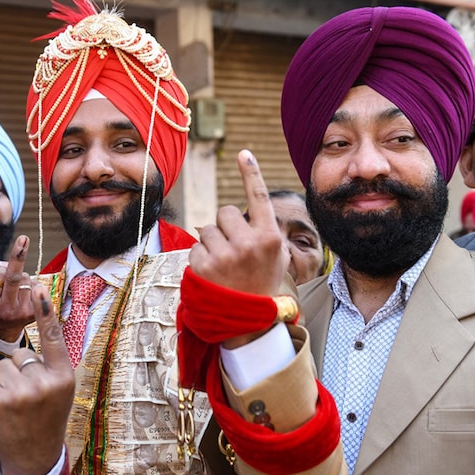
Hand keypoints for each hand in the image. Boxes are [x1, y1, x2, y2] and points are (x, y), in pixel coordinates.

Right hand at [0, 235, 35, 341]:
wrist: (2, 326)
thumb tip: (5, 264)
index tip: (5, 257)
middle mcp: (5, 309)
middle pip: (13, 277)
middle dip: (18, 257)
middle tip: (23, 238)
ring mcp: (22, 312)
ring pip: (26, 279)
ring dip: (21, 277)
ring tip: (15, 289)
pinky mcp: (35, 312)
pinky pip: (37, 286)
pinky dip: (32, 284)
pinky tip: (25, 293)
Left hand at [0, 282, 74, 474]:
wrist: (34, 457)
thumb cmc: (47, 416)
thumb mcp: (61, 390)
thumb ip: (51, 363)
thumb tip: (39, 326)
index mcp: (63, 377)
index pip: (53, 337)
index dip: (44, 310)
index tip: (37, 287)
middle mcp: (43, 383)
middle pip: (19, 354)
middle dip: (19, 369)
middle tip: (29, 396)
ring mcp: (18, 393)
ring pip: (1, 365)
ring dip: (4, 381)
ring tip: (15, 404)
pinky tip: (3, 409)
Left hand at [189, 150, 289, 345]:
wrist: (250, 322)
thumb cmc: (265, 284)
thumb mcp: (278, 257)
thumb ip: (265, 232)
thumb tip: (240, 213)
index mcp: (270, 237)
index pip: (258, 197)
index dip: (250, 173)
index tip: (243, 153)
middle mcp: (248, 244)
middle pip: (224, 212)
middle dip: (225, 226)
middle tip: (234, 249)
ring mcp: (225, 256)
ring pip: (207, 230)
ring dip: (212, 243)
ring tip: (225, 265)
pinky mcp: (203, 266)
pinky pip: (195, 247)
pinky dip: (201, 257)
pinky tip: (214, 274)